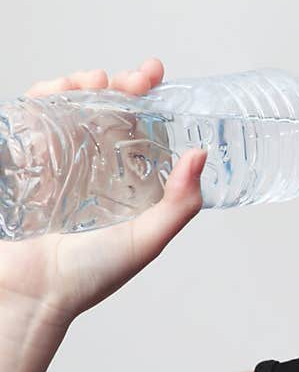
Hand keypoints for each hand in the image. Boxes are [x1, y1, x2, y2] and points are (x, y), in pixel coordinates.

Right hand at [0, 58, 206, 327]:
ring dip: (82, 82)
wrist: (33, 295)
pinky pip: (32, 117)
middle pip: (106, 106)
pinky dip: (43, 96)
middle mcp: (94, 165)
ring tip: (95, 80)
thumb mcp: (146, 241)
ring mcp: (58, 160)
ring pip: (69, 104)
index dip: (148, 96)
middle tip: (135, 79)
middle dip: (119, 82)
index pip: (140, 125)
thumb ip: (178, 205)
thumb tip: (200, 155)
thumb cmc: (89, 277)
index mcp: (126, 180)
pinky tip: (57, 91)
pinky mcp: (25, 161)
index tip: (156, 76)